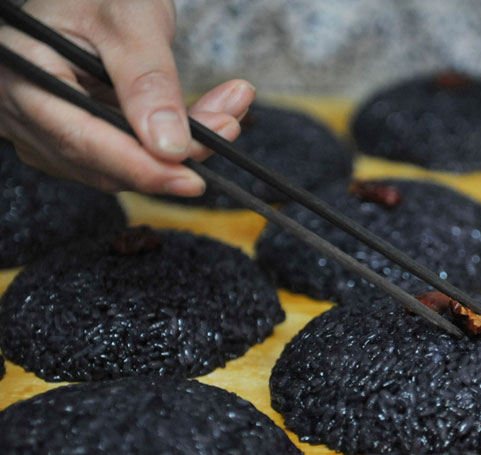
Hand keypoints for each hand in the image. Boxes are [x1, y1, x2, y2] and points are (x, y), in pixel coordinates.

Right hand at [0, 0, 254, 195]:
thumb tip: (170, 148)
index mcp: (22, 71)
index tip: (191, 180)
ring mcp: (49, 126)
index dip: (139, 168)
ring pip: (124, 164)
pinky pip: (130, 153)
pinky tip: (212, 115)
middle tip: (228, 126)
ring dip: (184, 147)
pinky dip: (176, 140)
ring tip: (229, 111)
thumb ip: (147, 82)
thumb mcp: (128, 19)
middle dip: (173, 154)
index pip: (80, 139)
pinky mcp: (81, 133)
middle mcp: (24, 108)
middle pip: (104, 161)